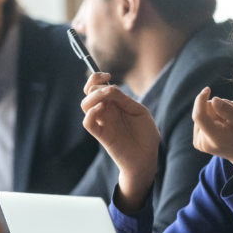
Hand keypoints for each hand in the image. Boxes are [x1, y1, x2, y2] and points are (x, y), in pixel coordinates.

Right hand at [81, 72, 159, 210]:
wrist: (147, 157)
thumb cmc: (146, 135)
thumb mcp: (139, 111)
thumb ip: (124, 100)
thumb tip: (110, 88)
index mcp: (114, 104)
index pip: (96, 86)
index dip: (97, 77)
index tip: (108, 75)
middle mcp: (106, 111)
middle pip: (88, 93)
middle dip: (96, 85)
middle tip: (110, 89)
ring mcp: (103, 123)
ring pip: (85, 105)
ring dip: (93, 97)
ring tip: (107, 97)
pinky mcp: (102, 135)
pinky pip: (88, 123)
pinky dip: (91, 113)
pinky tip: (103, 109)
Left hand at [192, 87, 232, 185]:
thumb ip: (229, 111)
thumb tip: (213, 100)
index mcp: (214, 138)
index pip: (199, 116)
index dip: (201, 100)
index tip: (208, 89)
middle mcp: (203, 142)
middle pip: (204, 112)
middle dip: (217, 107)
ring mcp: (199, 142)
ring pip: (203, 113)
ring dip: (218, 112)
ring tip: (232, 118)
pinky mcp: (198, 139)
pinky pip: (203, 119)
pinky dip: (214, 117)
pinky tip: (225, 122)